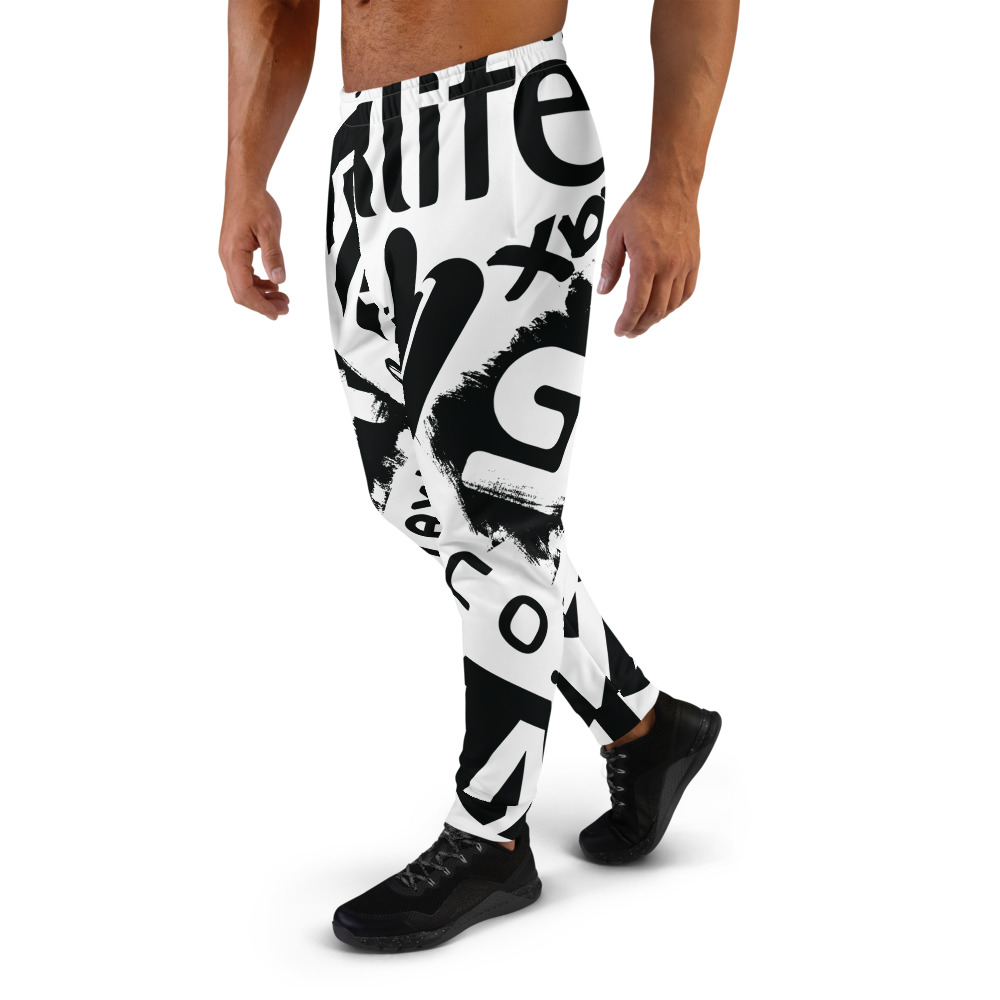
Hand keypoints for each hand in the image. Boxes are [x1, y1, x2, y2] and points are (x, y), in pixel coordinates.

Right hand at [219, 182, 289, 319]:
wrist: (244, 187)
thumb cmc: (255, 203)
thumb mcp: (269, 229)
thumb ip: (274, 256)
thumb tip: (279, 279)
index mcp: (233, 254)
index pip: (244, 290)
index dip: (261, 305)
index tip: (276, 313)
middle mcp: (227, 257)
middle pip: (241, 292)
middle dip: (263, 304)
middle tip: (284, 308)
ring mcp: (229, 256)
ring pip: (242, 286)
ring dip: (262, 295)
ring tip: (282, 298)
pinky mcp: (234, 253)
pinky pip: (244, 275)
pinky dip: (258, 284)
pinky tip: (272, 284)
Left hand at [598, 176, 699, 337]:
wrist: (672, 187)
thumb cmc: (643, 206)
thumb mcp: (616, 234)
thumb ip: (609, 266)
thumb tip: (604, 291)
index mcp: (646, 262)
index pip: (636, 305)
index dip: (627, 323)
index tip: (619, 331)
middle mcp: (668, 267)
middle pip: (655, 311)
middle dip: (640, 326)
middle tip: (629, 331)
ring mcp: (684, 264)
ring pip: (672, 305)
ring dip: (656, 318)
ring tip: (644, 321)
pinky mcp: (694, 260)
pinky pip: (686, 292)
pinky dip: (674, 305)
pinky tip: (664, 307)